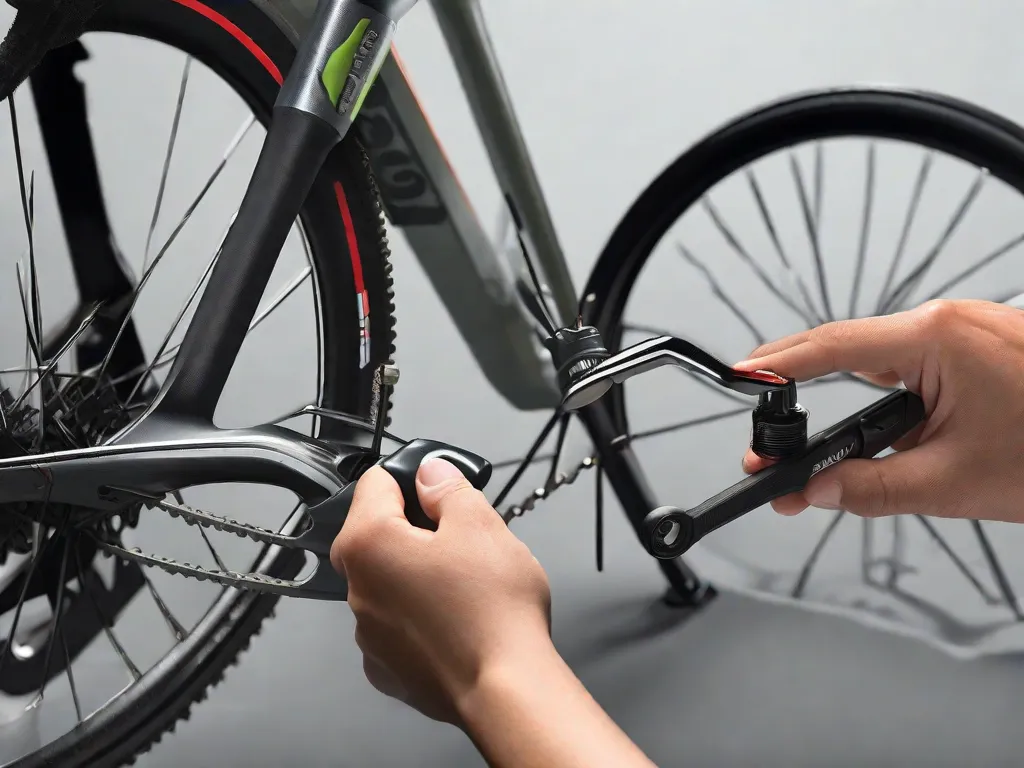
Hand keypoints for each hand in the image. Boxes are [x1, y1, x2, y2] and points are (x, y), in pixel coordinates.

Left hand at [330, 458, 552, 725]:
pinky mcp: (388, 668)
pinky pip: (398, 626)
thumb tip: (432, 474)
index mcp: (369, 544)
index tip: (438, 485)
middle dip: (415, 527)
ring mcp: (369, 635)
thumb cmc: (492, 610)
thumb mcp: (480, 523)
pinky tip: (457, 619)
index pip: (375, 483)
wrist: (507, 689)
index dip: (412, 476)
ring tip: (467, 582)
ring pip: (389, 582)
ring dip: (417, 574)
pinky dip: (420, 617)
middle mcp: (357, 590)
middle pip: (378, 535)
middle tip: (462, 535)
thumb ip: (448, 488)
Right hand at [735, 299, 1023, 521]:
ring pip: (882, 361)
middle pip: (849, 349)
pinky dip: (890, 400)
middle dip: (803, 390)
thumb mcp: (954, 482)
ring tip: (826, 450)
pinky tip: (883, 433)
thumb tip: (814, 490)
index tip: (741, 378)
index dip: (778, 365)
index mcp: (937, 338)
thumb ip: (870, 488)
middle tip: (772, 436)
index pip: (831, 346)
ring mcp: (967, 333)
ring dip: (851, 403)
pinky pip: (915, 367)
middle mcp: (949, 323)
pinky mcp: (980, 350)